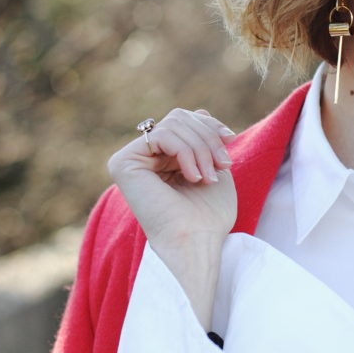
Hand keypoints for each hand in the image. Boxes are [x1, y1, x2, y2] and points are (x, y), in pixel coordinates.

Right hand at [108, 108, 237, 327]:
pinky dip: (186, 153)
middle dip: (207, 138)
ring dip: (200, 148)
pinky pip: (162, 135)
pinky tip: (193, 177)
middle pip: (179, 117)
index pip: (184, 120)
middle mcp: (144, 157)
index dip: (208, 125)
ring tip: (208, 176)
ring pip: (173, 124)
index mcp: (162, 158)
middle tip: (223, 164)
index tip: (230, 139)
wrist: (196, 241)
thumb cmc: (209, 214)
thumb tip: (200, 111)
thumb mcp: (213, 164)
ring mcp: (131, 159)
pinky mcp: (123, 163)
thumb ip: (204, 138)